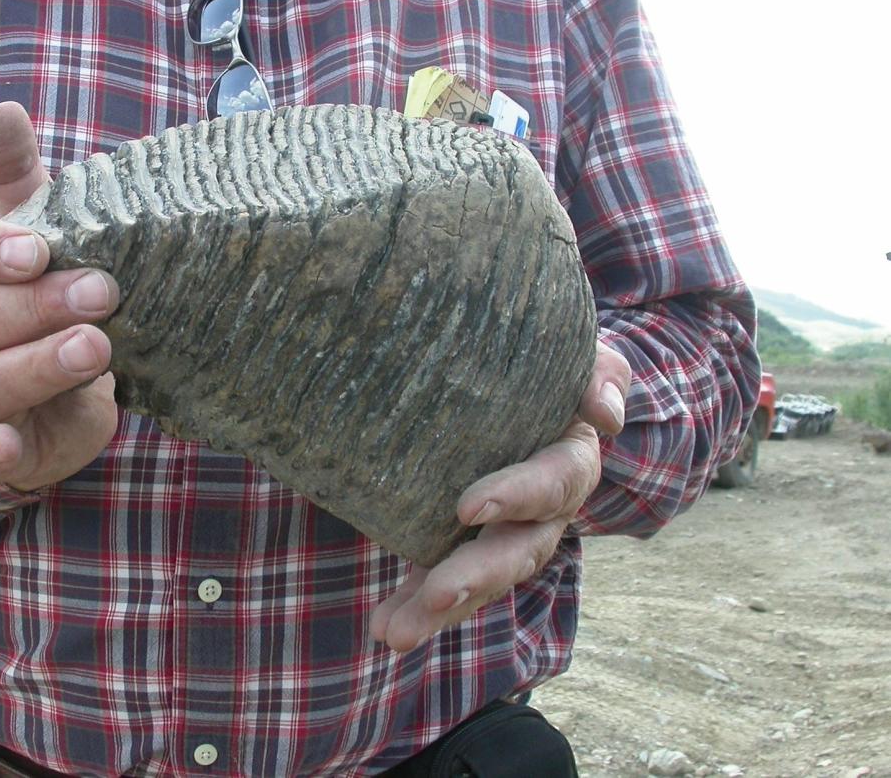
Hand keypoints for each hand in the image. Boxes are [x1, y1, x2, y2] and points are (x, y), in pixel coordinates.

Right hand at [0, 102, 119, 490]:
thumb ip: (21, 183)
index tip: (38, 247)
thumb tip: (4, 108)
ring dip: (34, 365)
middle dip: (32, 306)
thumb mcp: (39, 242)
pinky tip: (11, 445)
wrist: (51, 394)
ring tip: (96, 348)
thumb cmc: (41, 304)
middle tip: (104, 292)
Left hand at [370, 341, 630, 651]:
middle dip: (477, 576)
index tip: (468, 506)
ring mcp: (503, 536)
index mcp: (570, 462)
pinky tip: (382, 626)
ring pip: (481, 581)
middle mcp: (543, 512)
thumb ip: (600, 374)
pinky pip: (445, 583)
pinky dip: (415, 606)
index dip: (519, 494)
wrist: (514, 384)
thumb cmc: (547, 366)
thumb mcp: (580, 356)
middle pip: (519, 551)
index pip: (554, 481)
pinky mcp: (465, 548)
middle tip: (436, 594)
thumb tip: (605, 413)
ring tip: (395, 631)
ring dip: (441, 609)